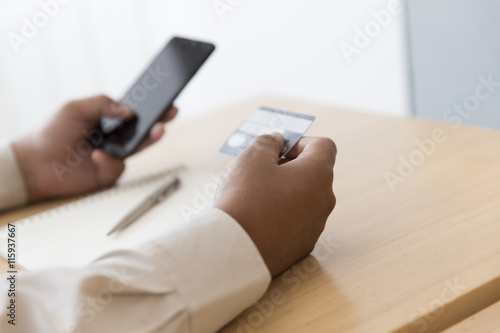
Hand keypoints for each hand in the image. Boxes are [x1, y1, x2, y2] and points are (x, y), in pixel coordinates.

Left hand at [12, 95, 177, 201]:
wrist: (35, 163)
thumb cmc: (51, 133)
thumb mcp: (75, 108)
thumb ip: (102, 104)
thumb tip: (129, 110)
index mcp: (107, 120)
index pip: (134, 113)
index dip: (150, 108)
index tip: (165, 101)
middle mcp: (113, 138)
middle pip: (142, 130)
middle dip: (159, 122)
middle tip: (170, 114)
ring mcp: (113, 156)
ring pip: (138, 148)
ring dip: (148, 139)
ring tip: (156, 130)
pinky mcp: (108, 174)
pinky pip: (119, 166)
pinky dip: (110, 160)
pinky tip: (97, 155)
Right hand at [214, 134, 336, 276]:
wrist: (234, 251)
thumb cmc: (244, 199)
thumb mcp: (252, 158)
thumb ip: (268, 142)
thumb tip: (277, 141)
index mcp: (318, 175)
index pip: (324, 146)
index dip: (300, 141)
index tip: (278, 149)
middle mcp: (324, 201)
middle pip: (314, 173)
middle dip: (290, 167)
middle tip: (261, 171)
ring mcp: (315, 226)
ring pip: (305, 198)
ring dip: (286, 191)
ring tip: (255, 197)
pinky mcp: (303, 246)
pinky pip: (297, 222)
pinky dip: (283, 215)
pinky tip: (259, 219)